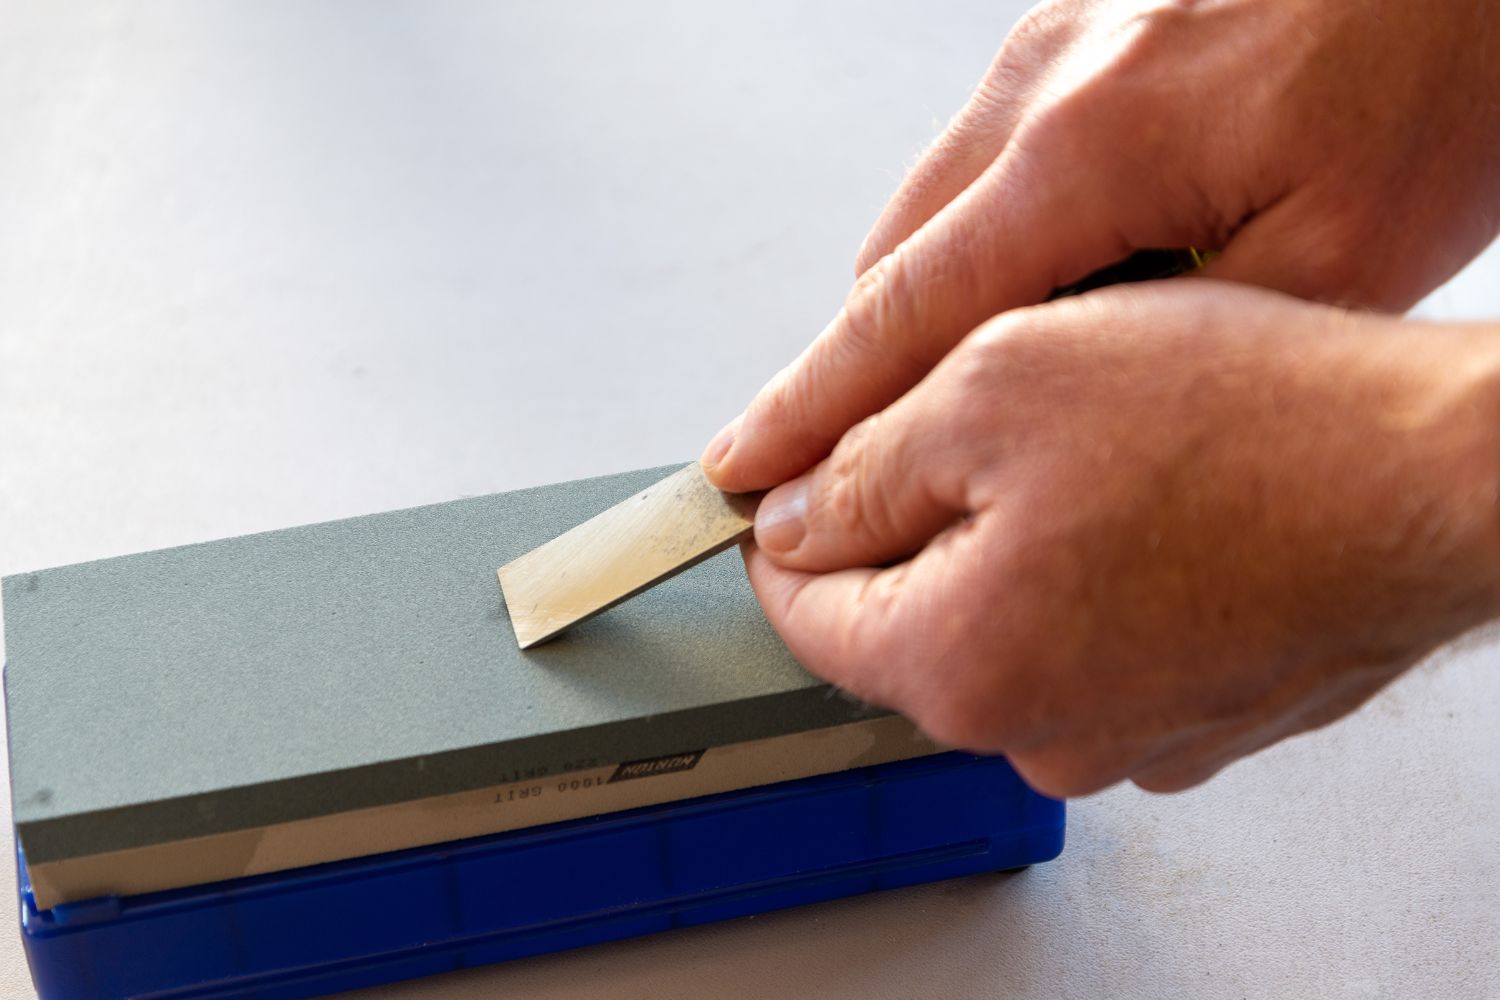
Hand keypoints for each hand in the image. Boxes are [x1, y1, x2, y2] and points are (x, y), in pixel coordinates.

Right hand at [702, 0, 1499, 493]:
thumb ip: (1168, 348)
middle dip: (851, 376)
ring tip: (938, 402)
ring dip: (917, 312)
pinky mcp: (1079, 31)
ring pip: (929, 211)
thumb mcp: (1337, 262)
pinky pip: (980, 160)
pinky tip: (1020, 295)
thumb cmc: (1443, 74)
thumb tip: (1052, 400)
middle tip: (834, 468)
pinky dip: (971, 244)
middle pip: (888, 264)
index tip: (745, 469)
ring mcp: (1054, 44)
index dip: (812, 409)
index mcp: (1091, 148)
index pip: (901, 314)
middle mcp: (1046, 82)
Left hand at [741, 282, 1499, 795]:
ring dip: (1002, 545)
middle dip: (904, 524)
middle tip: (957, 423)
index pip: (801, 613)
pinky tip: (1140, 505)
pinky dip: (1082, 579)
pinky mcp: (1191, 717)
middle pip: (900, 622)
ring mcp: (1123, 736)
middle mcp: (1036, 731)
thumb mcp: (992, 387)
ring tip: (1076, 454)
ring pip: (997, 628)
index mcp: (960, 664)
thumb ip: (858, 463)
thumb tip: (787, 514)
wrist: (1433, 480)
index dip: (781, 530)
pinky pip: (1086, 645)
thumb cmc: (1244, 426)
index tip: (784, 480)